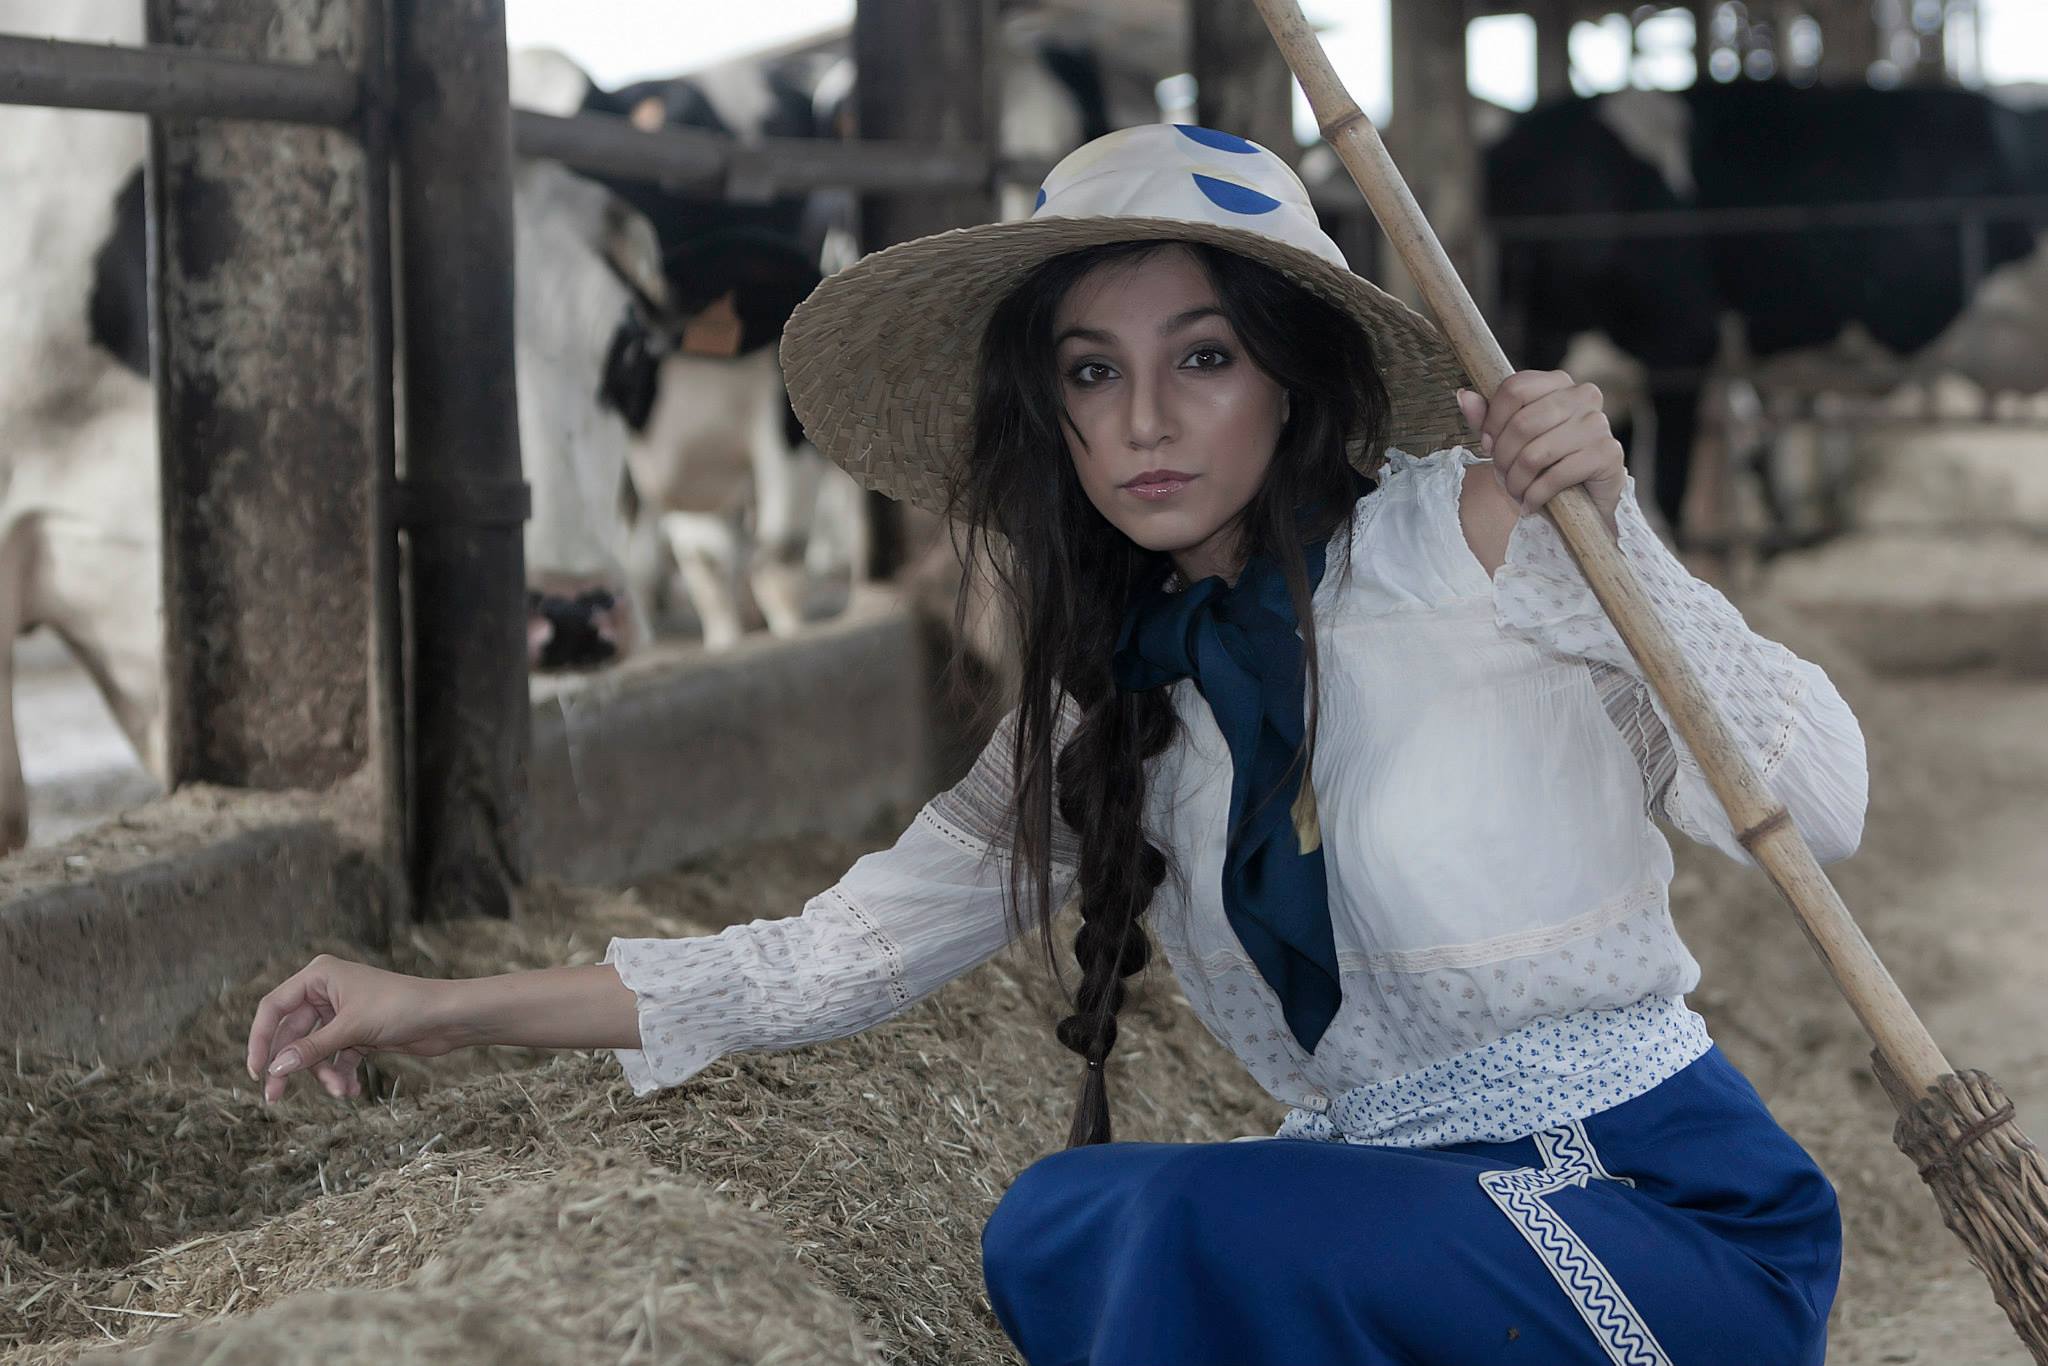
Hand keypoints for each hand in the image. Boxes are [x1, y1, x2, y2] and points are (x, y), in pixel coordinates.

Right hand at [245, 954, 468, 1102]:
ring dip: (322, 1073)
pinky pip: (335, 1057)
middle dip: (289, 1065)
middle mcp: (326, 991)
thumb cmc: (403, 1007)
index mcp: (319, 976)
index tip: (256, 1071)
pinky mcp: (357, 1032)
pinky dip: (339, 1074)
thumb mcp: (352, 1029)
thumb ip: (311, 1049)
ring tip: (339, 1091)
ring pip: (313, 1049)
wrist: (448, 1017)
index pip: (273, 1007)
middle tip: (275, 1098)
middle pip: (291, 1033)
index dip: (259, 1039)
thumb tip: (275, 1069)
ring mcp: (342, 1012)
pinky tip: (350, 1091)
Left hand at [1454, 371, 1626, 535]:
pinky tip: (1530, 503)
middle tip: (1502, 476)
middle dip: (1503, 456)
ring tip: (1515, 492)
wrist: (1581, 502)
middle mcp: (1583, 396)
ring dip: (1517, 480)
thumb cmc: (1543, 464)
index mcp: (1559, 382)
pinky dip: (1536, 495)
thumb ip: (1486, 418)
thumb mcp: (1508, 439)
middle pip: (1523, 423)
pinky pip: (1557, 476)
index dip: (1493, 421)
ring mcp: (1598, 423)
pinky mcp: (1607, 454)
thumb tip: (1464, 396)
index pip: (1515, 388)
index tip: (1488, 445)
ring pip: (1537, 452)